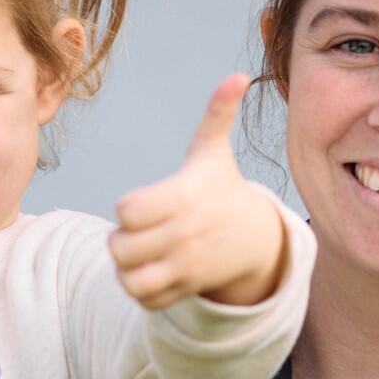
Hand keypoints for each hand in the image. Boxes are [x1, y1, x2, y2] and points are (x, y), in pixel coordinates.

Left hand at [110, 74, 287, 309]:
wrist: (257, 237)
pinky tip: (150, 273)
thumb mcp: (214, 153)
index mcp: (184, 199)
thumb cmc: (222, 188)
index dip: (128, 209)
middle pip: (121, 248)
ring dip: (126, 270)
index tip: (142, 206)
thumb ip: (217, 114)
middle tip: (135, 233)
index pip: (127, 211)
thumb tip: (238, 76)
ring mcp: (187, 267)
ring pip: (131, 280)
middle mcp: (185, 236)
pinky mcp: (188, 290)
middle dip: (120, 240)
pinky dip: (141, 292)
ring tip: (137, 256)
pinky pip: (147, 302)